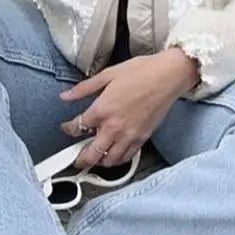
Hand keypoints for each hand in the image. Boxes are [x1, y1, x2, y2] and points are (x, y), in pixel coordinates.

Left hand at [60, 48, 198, 168]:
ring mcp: (130, 135)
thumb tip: (65, 96)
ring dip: (99, 162)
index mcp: (102, 110)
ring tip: (93, 157)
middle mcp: (114, 127)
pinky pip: (127, 157)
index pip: (78, 127)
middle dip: (80, 159)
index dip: (68, 129)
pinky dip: (118, 159)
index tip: (67, 127)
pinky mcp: (143, 138)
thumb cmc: (141, 72)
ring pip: (109, 161)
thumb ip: (84, 89)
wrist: (168, 76)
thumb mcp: (107, 75)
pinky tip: (114, 154)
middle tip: (75, 158)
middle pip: (91, 154)